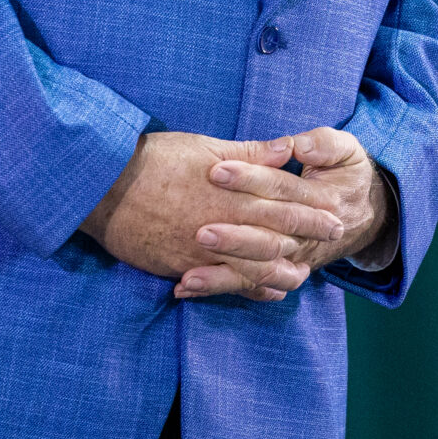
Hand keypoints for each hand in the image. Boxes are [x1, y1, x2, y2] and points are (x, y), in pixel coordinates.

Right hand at [78, 132, 345, 296]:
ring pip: (252, 265)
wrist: (102, 186)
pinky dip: (248, 288)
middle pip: (273, 234)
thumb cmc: (153, 158)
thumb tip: (285, 149)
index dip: (310, 206)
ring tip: (304, 273)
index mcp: (229, 189)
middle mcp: (220, 222)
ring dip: (281, 270)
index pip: (280, 200)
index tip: (335, 209)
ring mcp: (202, 248)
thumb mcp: (204, 146)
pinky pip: (223, 282)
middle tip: (334, 238)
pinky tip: (266, 292)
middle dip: (306, 235)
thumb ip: (248, 153)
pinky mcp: (181, 265)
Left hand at [174, 127, 392, 300]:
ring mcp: (292, 258)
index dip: (249, 178)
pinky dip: (219, 288)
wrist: (365, 216)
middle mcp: (307, 236)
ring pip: (257, 272)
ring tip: (188, 276)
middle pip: (267, 238)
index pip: (281, 188)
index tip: (216, 171)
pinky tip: (187, 287)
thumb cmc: (348, 175)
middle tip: (199, 231)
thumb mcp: (347, 151)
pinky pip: (250, 285)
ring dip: (222, 276)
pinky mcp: (279, 271)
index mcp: (322, 200)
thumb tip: (297, 146)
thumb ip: (325, 144)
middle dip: (233, 237)